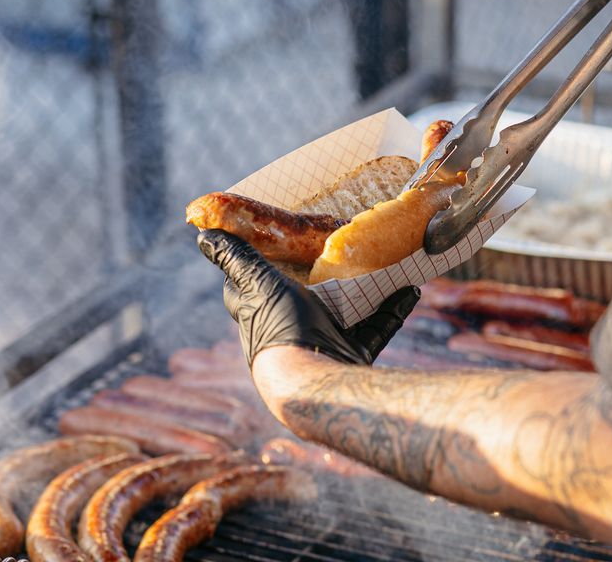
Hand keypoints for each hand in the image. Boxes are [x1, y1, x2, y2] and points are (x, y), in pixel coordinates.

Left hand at [197, 229, 419, 366]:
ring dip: (370, 290)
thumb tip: (202, 231)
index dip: (266, 268)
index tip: (287, 244)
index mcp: (264, 314)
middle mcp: (293, 330)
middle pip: (310, 298)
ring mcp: (326, 344)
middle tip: (350, 248)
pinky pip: (377, 328)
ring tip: (387, 262)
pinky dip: (393, 309)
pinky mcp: (353, 355)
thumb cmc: (277, 327)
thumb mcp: (254, 284)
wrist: (312, 379)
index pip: (256, 288)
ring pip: (350, 312)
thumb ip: (235, 258)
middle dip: (330, 278)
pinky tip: (409, 288)